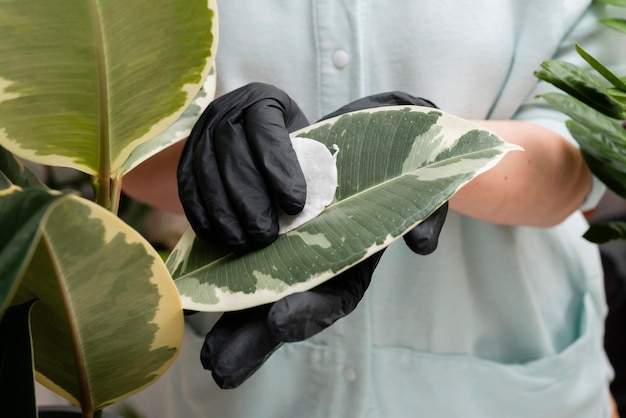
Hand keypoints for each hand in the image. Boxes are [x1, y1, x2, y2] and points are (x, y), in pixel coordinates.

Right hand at [177, 82, 309, 254]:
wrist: (260, 131)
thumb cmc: (293, 141)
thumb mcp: (307, 140)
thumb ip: (309, 162)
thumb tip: (315, 203)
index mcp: (262, 100)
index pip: (267, 133)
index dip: (280, 171)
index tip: (295, 206)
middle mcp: (226, 110)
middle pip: (233, 156)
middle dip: (249, 201)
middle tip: (266, 236)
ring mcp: (201, 131)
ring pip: (207, 173)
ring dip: (224, 214)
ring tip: (243, 244)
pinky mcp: (186, 155)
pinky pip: (187, 185)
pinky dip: (200, 213)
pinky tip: (217, 236)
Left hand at [197, 91, 447, 388]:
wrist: (363, 136)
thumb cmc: (395, 158)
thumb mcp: (419, 175)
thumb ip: (427, 210)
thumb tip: (421, 244)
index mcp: (356, 259)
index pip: (336, 298)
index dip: (310, 312)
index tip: (280, 320)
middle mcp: (321, 264)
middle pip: (289, 309)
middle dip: (257, 340)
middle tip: (223, 367)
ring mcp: (292, 253)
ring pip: (260, 296)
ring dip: (233, 326)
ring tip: (207, 355)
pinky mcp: (268, 236)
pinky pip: (241, 263)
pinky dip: (220, 284)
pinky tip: (194, 302)